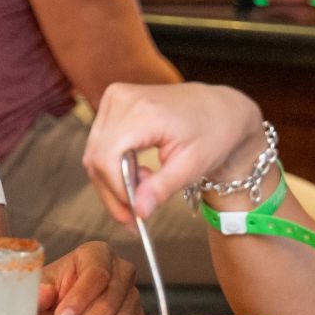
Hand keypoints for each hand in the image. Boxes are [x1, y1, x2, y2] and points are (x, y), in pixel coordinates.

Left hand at [37, 240, 142, 314]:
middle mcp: (123, 271)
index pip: (97, 276)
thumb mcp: (42, 284)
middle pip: (109, 305)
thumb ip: (40, 290)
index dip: (79, 300)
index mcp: (99, 253)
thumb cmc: (56, 288)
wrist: (66, 301)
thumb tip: (44, 296)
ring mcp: (134, 296)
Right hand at [83, 82, 261, 223]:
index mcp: (144, 111)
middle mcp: (123, 99)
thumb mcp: (193, 165)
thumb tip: (138, 211)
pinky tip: (138, 173)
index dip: (116, 190)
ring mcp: (116, 97)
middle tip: (133, 217)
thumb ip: (162, 188)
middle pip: (97, 157)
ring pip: (94, 153)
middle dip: (113, 192)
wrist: (219, 108)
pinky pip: (100, 143)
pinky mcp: (113, 101)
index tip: (133, 214)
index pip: (107, 158)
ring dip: (112, 181)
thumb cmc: (213, 133)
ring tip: (144, 188)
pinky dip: (113, 166)